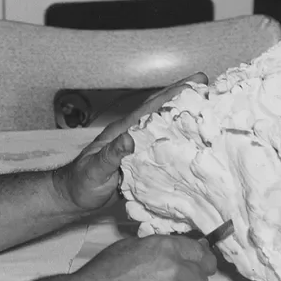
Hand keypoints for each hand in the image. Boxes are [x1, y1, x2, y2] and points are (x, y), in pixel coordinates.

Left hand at [54, 73, 208, 211]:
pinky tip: (192, 139)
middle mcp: (132, 135)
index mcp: (122, 132)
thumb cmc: (81, 183)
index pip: (149, 109)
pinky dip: (178, 139)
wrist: (74, 197)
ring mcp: (137, 147)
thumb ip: (110, 155)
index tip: (192, 83)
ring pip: (163, 126)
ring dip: (182, 115)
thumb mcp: (94, 170)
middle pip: (159, 110)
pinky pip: (162, 146)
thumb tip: (129, 139)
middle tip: (205, 84)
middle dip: (181, 96)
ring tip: (206, 105)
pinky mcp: (140, 162)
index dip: (170, 94)